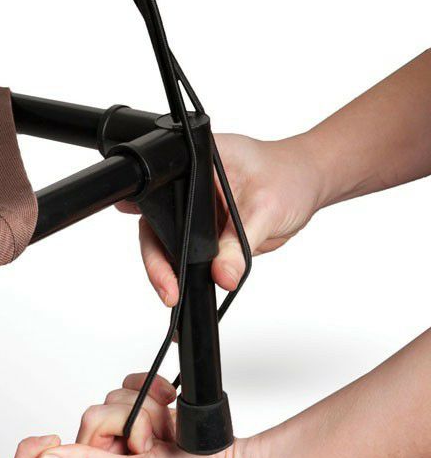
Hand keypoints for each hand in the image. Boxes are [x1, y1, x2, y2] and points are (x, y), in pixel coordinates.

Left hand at [10, 373, 262, 457]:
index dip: (31, 452)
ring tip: (160, 440)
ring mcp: (113, 439)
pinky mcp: (132, 416)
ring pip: (108, 402)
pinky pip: (128, 387)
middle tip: (144, 447)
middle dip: (117, 426)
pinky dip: (150, 393)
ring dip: (141, 413)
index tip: (55, 437)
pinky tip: (165, 413)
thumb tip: (47, 457)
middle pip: (81, 426)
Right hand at [118, 133, 324, 305]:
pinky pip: (189, 255)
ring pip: (169, 244)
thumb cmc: (290, 176)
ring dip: (169, 270)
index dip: (149, 221)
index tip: (153, 252)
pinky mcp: (205, 230)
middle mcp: (186, 184)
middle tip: (168, 289)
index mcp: (194, 162)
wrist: (308, 183)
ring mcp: (194, 209)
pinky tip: (187, 290)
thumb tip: (222, 275)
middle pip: (156, 223)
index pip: (160, 192)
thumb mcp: (265, 209)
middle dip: (157, 259)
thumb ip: (241, 243)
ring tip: (173, 294)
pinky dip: (188, 273)